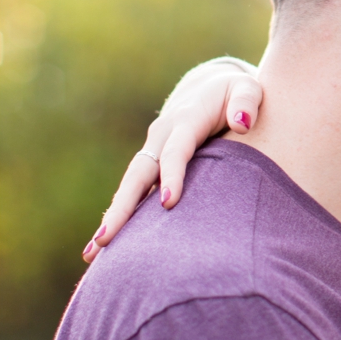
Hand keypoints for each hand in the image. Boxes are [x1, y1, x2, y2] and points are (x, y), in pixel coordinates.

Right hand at [85, 56, 263, 260]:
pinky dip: (123, 216)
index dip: (172, 175)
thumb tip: (242, 124)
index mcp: (185, 121)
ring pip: (131, 186)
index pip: (176, 151)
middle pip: (139, 173)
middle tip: (106, 238)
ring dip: (114, 218)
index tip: (168, 203)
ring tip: (92, 253)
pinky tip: (108, 248)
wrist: (209, 87)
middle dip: (123, 206)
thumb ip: (246, 103)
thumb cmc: (235, 93)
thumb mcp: (248, 90)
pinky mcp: (153, 165)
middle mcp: (161, 137)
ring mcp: (153, 150)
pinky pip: (136, 192)